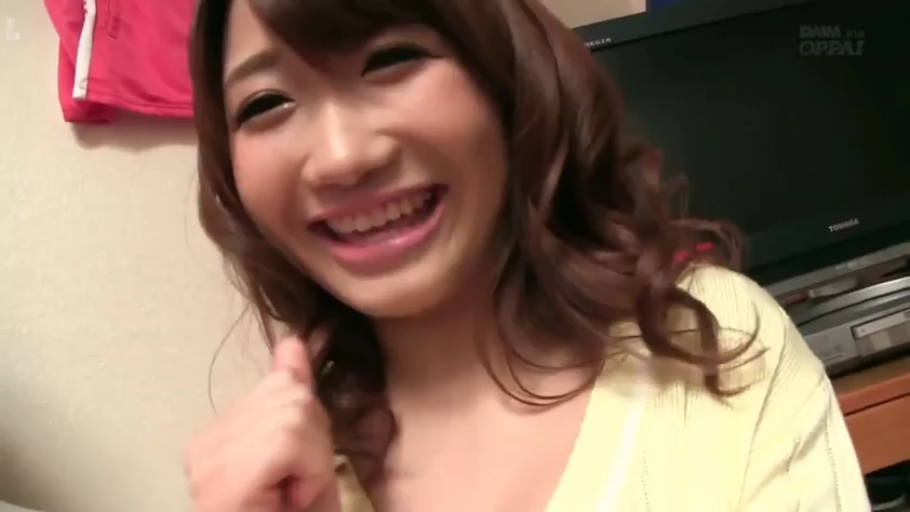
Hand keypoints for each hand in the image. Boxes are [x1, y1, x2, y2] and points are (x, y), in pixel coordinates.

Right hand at [185, 337, 339, 511]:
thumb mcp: (309, 453)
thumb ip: (298, 396)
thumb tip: (295, 340)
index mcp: (217, 437)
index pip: (282, 386)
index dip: (310, 429)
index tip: (298, 474)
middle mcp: (201, 447)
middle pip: (288, 394)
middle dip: (314, 441)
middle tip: (298, 487)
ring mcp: (206, 464)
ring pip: (294, 413)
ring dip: (314, 460)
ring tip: (293, 496)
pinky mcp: (222, 480)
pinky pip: (290, 438)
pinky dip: (309, 471)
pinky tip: (293, 500)